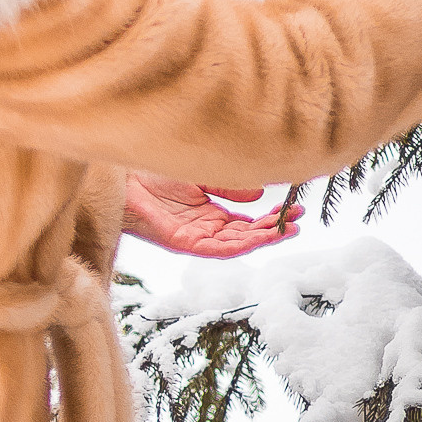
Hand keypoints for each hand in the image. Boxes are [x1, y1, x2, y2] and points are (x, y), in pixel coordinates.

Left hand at [122, 176, 305, 257]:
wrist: (123, 173)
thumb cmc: (153, 171)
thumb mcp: (201, 175)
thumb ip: (229, 185)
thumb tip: (260, 191)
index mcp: (208, 213)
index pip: (246, 222)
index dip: (270, 218)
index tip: (294, 208)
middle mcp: (204, 228)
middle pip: (246, 235)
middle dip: (274, 229)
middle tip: (298, 219)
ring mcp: (194, 237)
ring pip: (236, 245)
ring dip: (263, 238)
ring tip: (287, 229)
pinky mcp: (182, 242)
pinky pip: (215, 249)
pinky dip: (239, 245)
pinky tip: (258, 238)